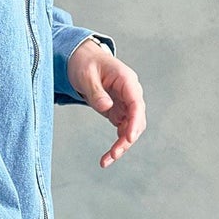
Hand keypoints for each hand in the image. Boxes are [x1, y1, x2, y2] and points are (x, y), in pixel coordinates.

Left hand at [67, 39, 146, 167]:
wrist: (81, 58)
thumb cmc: (85, 63)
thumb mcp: (86, 75)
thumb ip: (96, 91)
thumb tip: (106, 107)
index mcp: (126, 80)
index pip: (136, 103)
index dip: (134, 121)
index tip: (129, 137)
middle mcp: (130, 93)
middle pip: (137, 119)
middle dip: (127, 138)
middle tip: (113, 154)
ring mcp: (126, 103)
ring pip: (131, 128)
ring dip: (122, 145)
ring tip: (106, 160)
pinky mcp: (119, 111)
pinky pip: (122, 129)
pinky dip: (117, 143)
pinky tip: (108, 156)